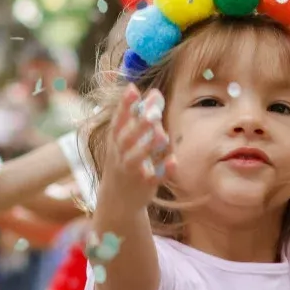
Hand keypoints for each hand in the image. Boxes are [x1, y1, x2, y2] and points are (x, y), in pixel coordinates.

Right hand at [94, 88, 170, 210]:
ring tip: (163, 135)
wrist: (117, 200)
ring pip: (137, 157)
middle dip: (139, 126)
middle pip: (127, 138)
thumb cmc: (124, 161)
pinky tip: (174, 161)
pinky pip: (155, 177)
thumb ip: (140, 117)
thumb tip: (155, 92)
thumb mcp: (126, 140)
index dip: (124, 105)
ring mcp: (131, 170)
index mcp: (115, 141)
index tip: (133, 89)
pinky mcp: (144, 184)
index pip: (118, 120)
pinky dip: (164, 170)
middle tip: (153, 114)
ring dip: (149, 146)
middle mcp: (120, 154)